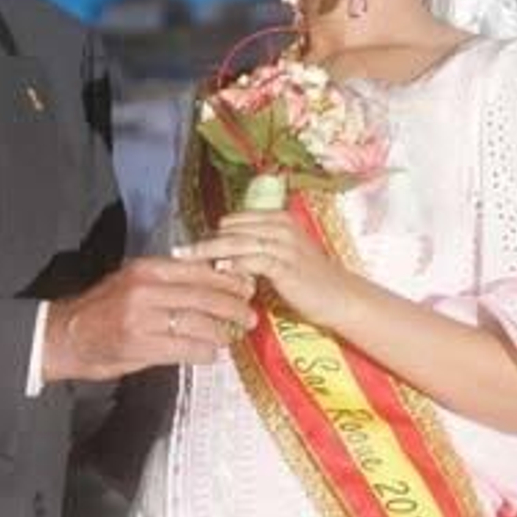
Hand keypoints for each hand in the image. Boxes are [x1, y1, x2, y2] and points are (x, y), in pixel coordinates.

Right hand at [44, 258, 256, 381]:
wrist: (66, 335)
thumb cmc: (104, 307)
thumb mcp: (134, 281)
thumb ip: (169, 280)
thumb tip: (213, 279)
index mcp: (147, 269)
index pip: (199, 270)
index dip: (228, 280)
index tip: (247, 286)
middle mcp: (146, 289)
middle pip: (204, 296)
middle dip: (233, 307)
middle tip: (251, 315)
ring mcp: (142, 319)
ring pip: (198, 323)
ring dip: (222, 332)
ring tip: (234, 335)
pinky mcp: (139, 346)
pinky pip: (184, 349)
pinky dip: (203, 352)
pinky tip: (212, 354)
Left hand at [187, 210, 362, 331]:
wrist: (339, 297)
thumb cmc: (308, 280)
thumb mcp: (280, 259)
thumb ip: (254, 252)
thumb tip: (221, 256)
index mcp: (277, 219)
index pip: (235, 220)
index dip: (211, 233)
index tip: (186, 246)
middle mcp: (279, 225)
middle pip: (231, 228)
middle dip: (204, 241)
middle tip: (177, 252)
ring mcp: (283, 243)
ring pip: (237, 242)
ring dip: (210, 251)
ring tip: (185, 260)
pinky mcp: (285, 264)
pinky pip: (252, 260)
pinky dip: (232, 264)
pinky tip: (217, 272)